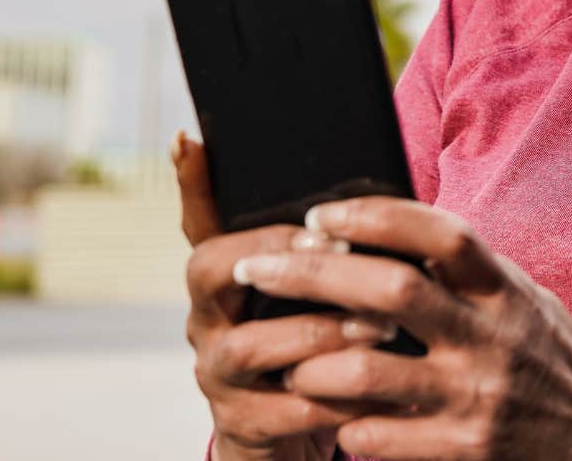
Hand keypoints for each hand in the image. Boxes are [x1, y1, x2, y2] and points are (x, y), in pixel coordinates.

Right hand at [173, 132, 402, 460]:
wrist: (291, 432)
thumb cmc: (308, 343)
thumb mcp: (305, 290)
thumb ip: (315, 244)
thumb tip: (346, 183)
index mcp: (221, 279)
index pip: (197, 221)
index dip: (192, 183)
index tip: (195, 140)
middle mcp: (205, 320)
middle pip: (209, 268)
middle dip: (276, 253)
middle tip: (336, 246)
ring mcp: (218, 374)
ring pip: (250, 344)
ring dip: (319, 331)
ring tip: (379, 325)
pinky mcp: (243, 424)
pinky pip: (287, 409)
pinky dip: (336, 397)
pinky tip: (379, 389)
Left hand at [229, 195, 571, 460]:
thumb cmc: (542, 356)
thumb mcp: (518, 300)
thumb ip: (463, 271)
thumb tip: (378, 225)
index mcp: (504, 290)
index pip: (441, 234)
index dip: (376, 217)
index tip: (321, 215)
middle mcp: (491, 338)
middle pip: (390, 291)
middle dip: (312, 274)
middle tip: (257, 265)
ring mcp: (475, 397)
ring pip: (368, 373)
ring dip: (312, 364)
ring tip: (286, 362)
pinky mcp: (464, 451)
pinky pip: (377, 437)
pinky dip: (345, 426)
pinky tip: (334, 419)